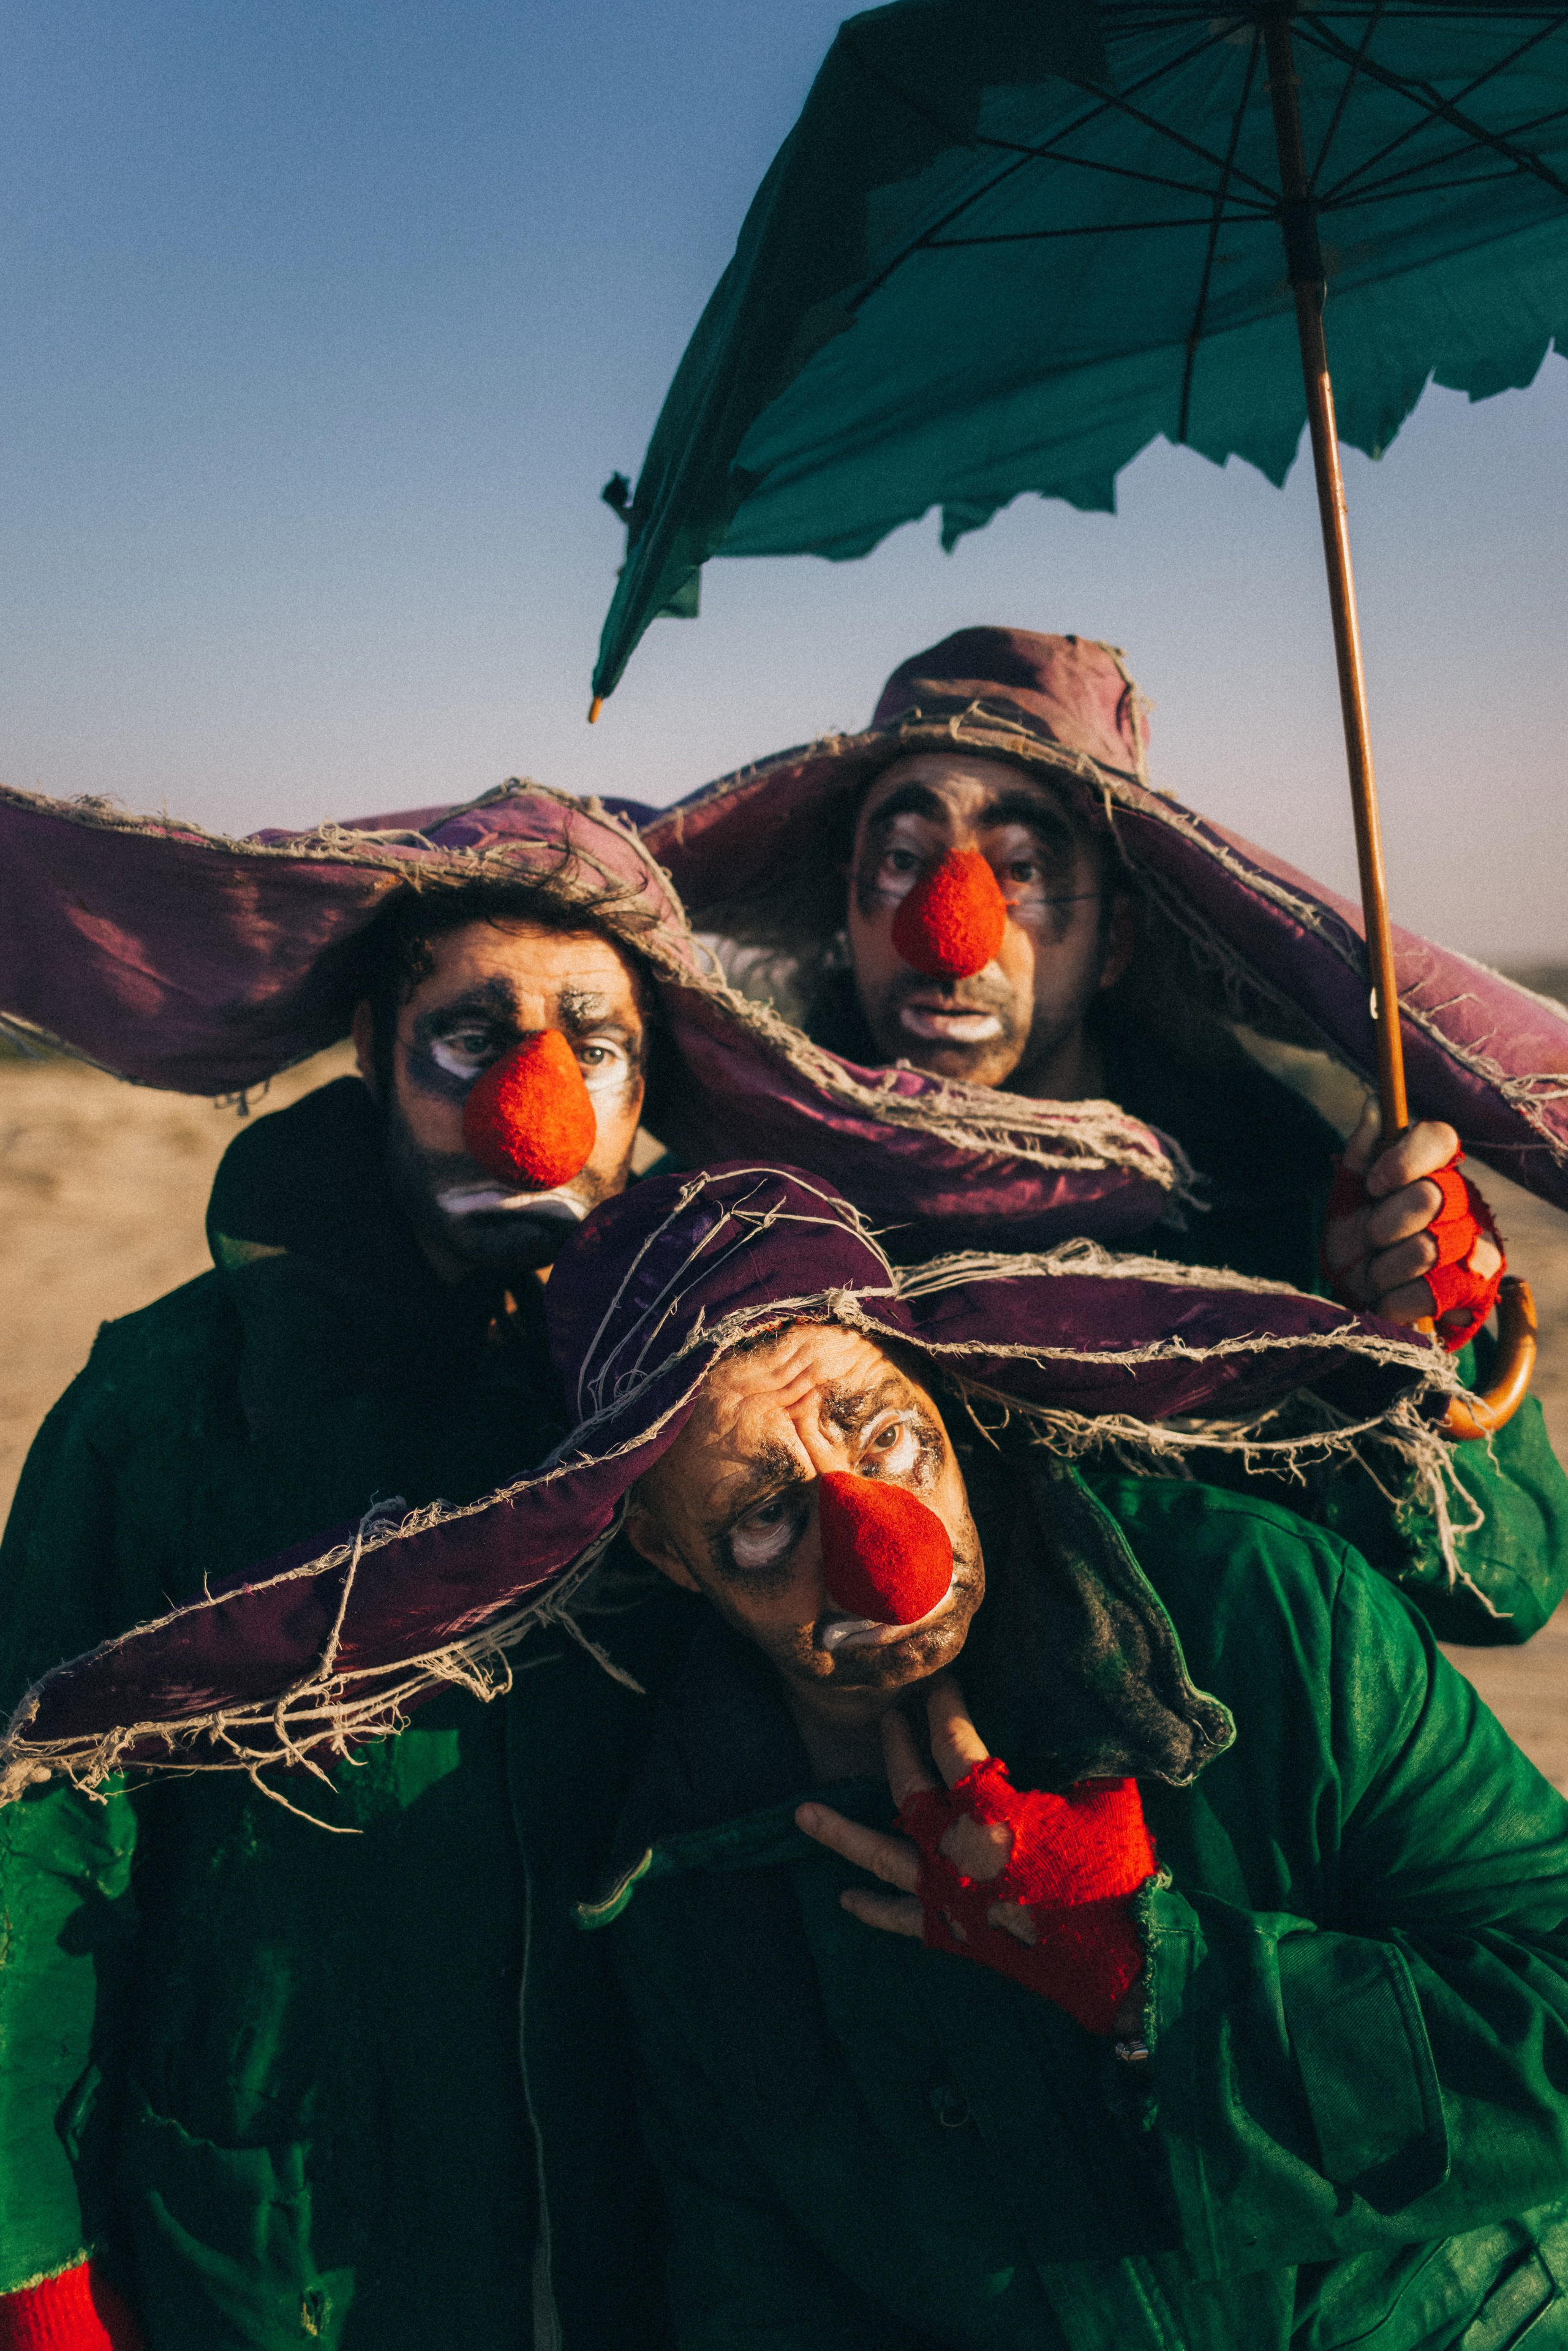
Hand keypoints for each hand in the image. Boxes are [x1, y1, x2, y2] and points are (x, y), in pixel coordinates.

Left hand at [797, 1673, 1151, 2035]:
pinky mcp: (952, 1932)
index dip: (944, 1706)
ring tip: (801, 1815)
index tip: (942, 1684)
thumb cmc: (1115, 1874)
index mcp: (991, 1808)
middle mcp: (953, 1847)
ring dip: (841, 1833)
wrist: (1120, 1963)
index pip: (952, 1741)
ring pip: (879, 1856)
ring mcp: (946, 1893)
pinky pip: (900, 1919)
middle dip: (896, 1747)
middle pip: (907, 1786)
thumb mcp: (1110, 1800)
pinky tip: (846, 1899)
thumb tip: (1079, 1717)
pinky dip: (872, 1909)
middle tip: (889, 1720)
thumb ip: (1085, 1757)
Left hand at [1323, 1103, 1503, 1341]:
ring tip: (1377, 1271)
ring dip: (1382, 1267)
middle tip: (1371, 1238)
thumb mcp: (1350, 1194)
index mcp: (1436, 1170)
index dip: (1401, 1161)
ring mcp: (1478, 1247)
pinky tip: (1388, 1296)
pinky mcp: (1476, 1290)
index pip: (1439, 1138)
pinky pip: (1428, 1293)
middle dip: (1382, 1225)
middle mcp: (1465, 1202)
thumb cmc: (1358, 1237)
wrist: (1366, 1298)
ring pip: (1426, 1249)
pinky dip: (1392, 1299)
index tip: (1373, 1186)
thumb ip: (1361, 1152)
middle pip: (1427, 1198)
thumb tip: (1374, 1104)